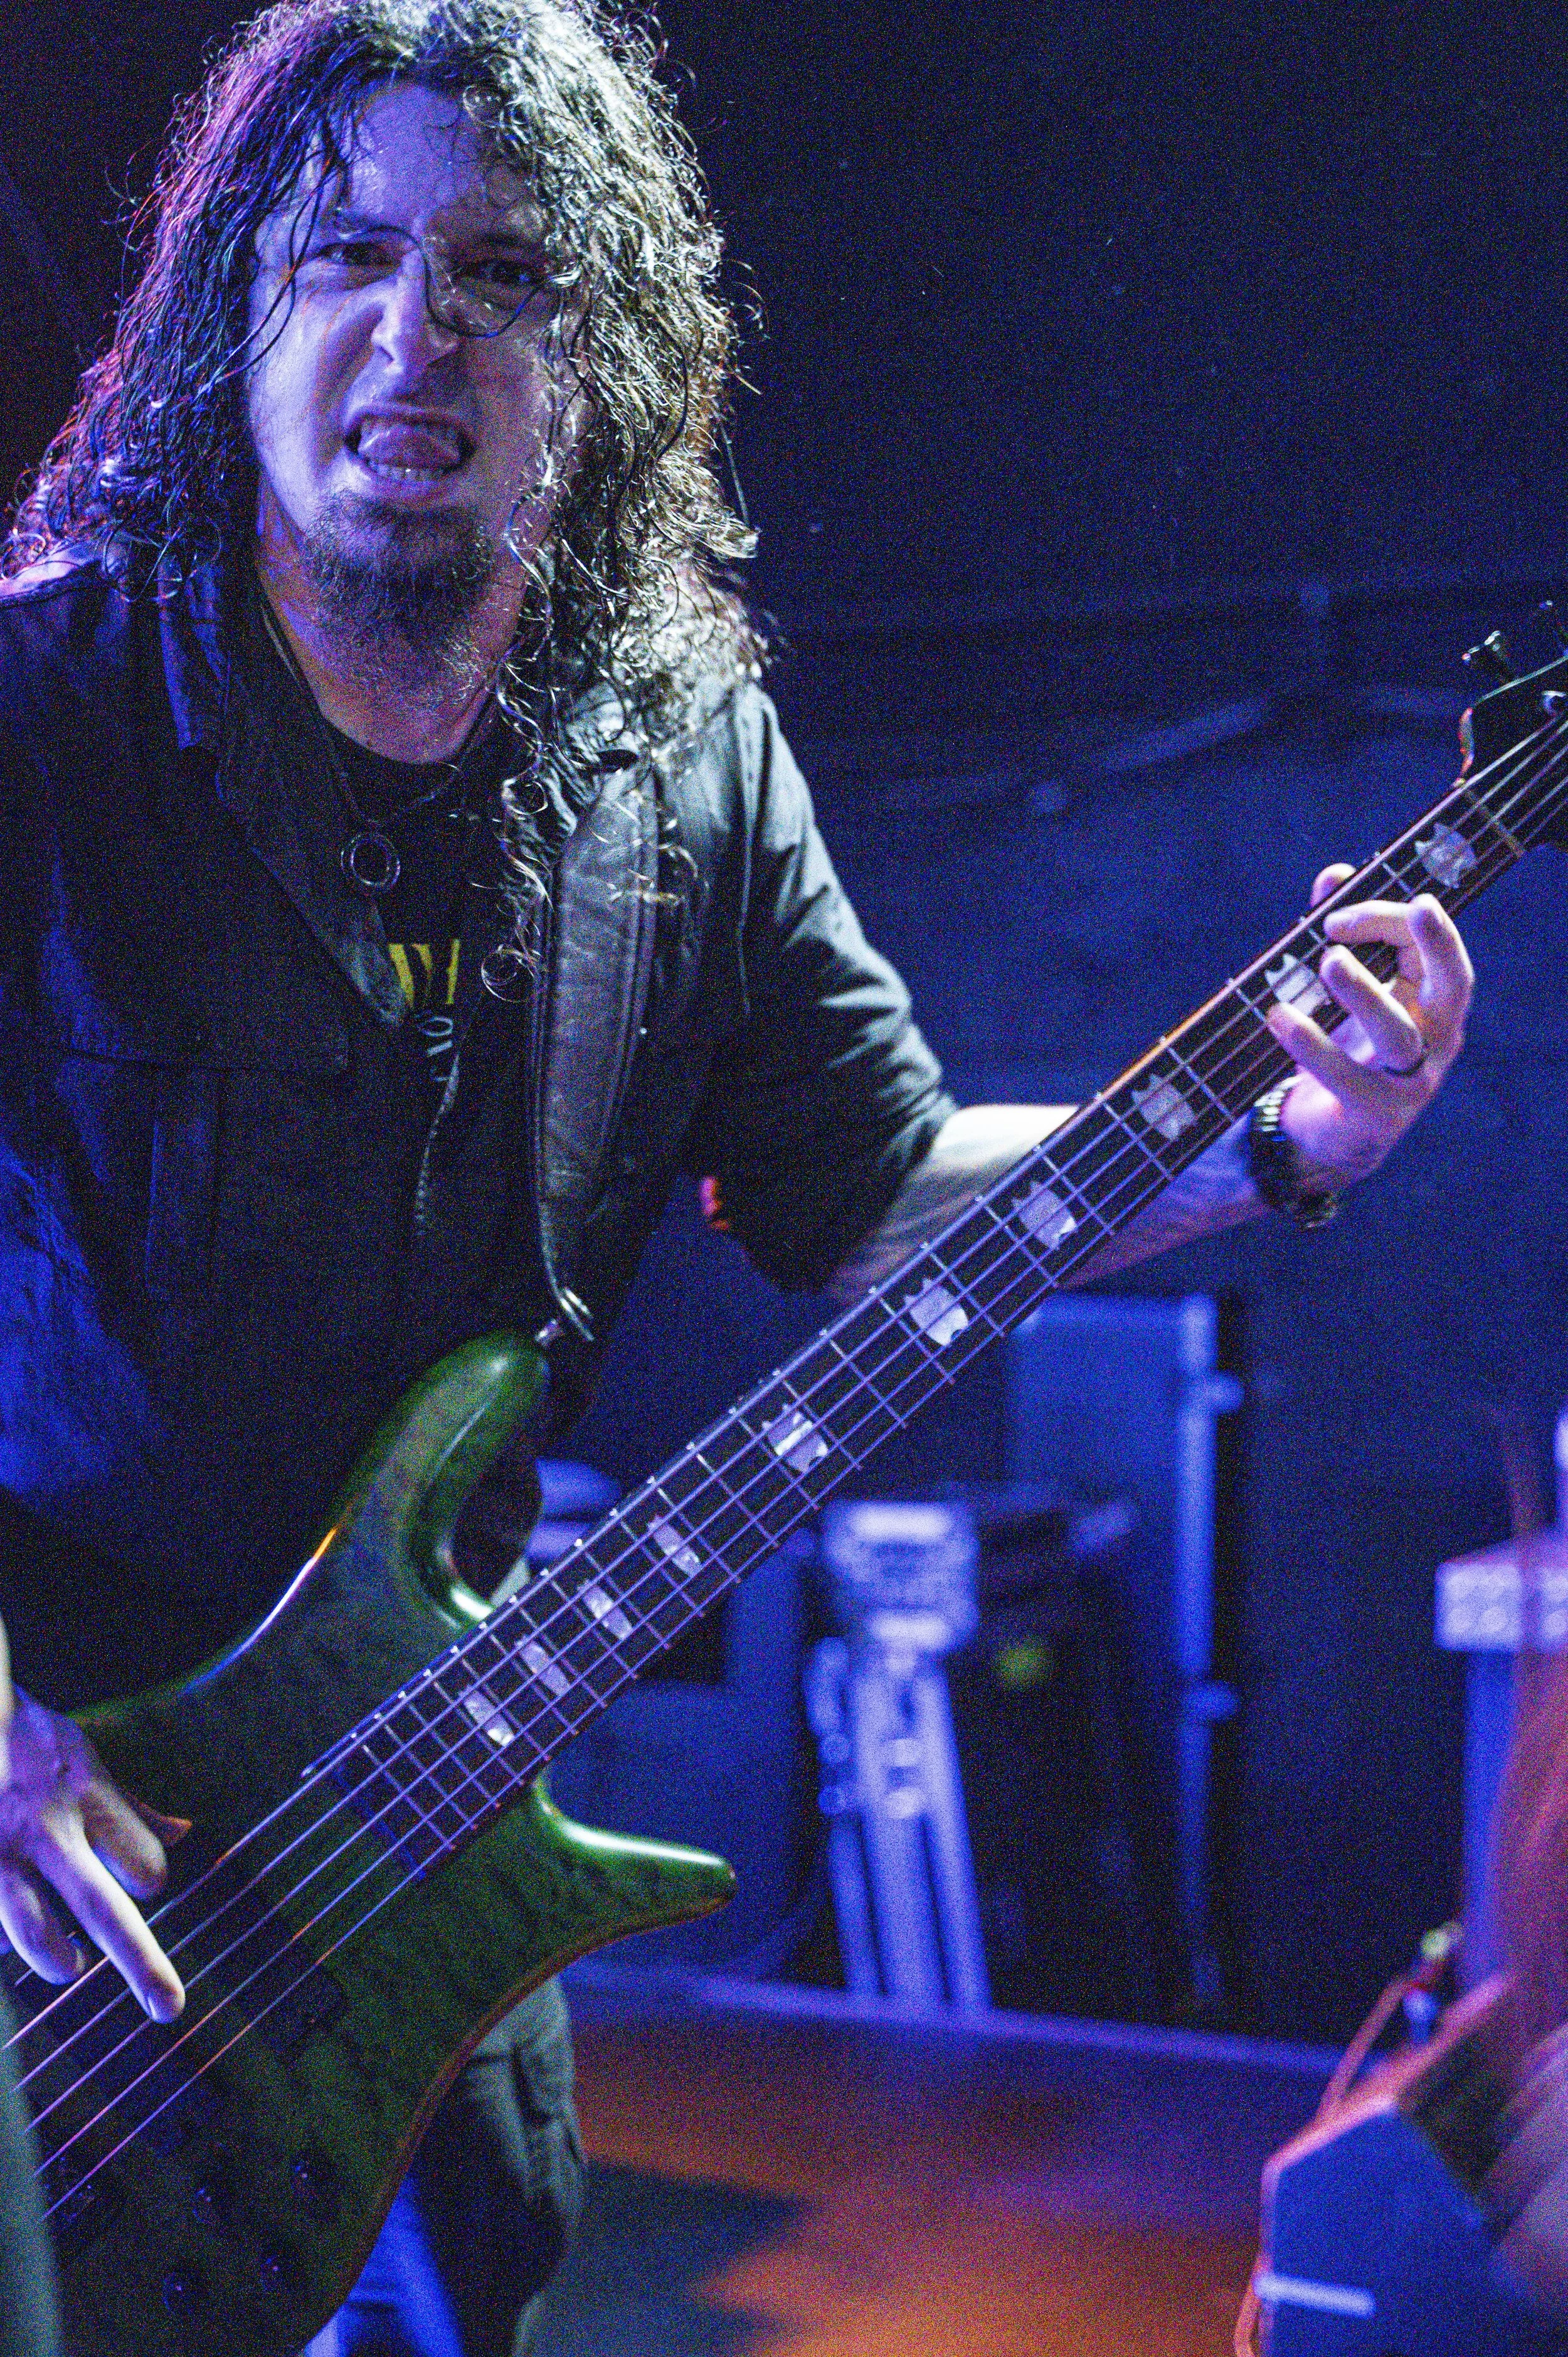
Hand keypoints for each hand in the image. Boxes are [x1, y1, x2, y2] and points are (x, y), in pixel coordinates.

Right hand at [0, 1624, 184, 2019]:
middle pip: (105, 1908)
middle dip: (142, 1964)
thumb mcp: (83, 1755)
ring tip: (66, 1965)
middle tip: (171, 2008)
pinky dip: (1, 1938)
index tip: (136, 1880)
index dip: (147, 1879)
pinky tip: (4, 1930)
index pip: (145, 1866)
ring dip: (56, 1957)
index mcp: (86, 1797)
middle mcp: (47, 1828)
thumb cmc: (22, 1738)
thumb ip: (129, 1806)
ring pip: (36, 1932)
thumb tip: (188, 1833)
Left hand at [1266, 863, 1473, 1186]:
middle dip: (1439, 944)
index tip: (1335, 914)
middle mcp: (1436, 1039)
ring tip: (1328, 960)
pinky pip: (1347, 1078)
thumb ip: (1342, 933)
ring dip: (1365, 992)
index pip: (1431, 950)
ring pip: (1398, 1033)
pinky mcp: (1375, 1114)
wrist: (1330, 1136)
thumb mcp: (1344, 990)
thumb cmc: (1344, 1047)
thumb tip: (1336, 874)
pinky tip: (1279, 1017)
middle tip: (1418, 907)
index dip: (1391, 920)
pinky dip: (1312, 1046)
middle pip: (1454, 987)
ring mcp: (1411, 1081)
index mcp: (1434, 1002)